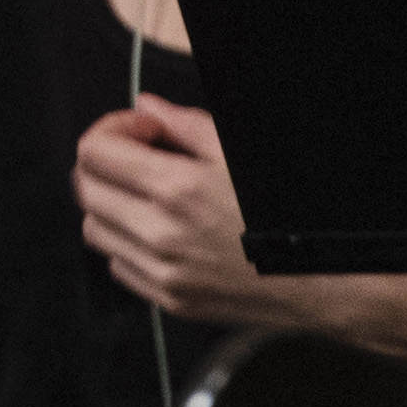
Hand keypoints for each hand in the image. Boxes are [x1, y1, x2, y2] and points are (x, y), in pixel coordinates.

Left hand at [75, 98, 266, 318]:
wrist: (321, 279)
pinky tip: (159, 228)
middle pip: (85, 188)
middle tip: (139, 154)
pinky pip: (118, 264)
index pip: (95, 152)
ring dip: (110, 202)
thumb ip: (184, 124)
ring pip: (93, 228)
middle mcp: (161, 235)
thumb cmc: (287, 215)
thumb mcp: (238, 152)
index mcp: (178, 190)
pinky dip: (126, 242)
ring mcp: (162, 272)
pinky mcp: (170, 300)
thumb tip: (148, 107)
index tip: (139, 130)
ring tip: (149, 192)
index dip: (112, 129)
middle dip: (106, 161)